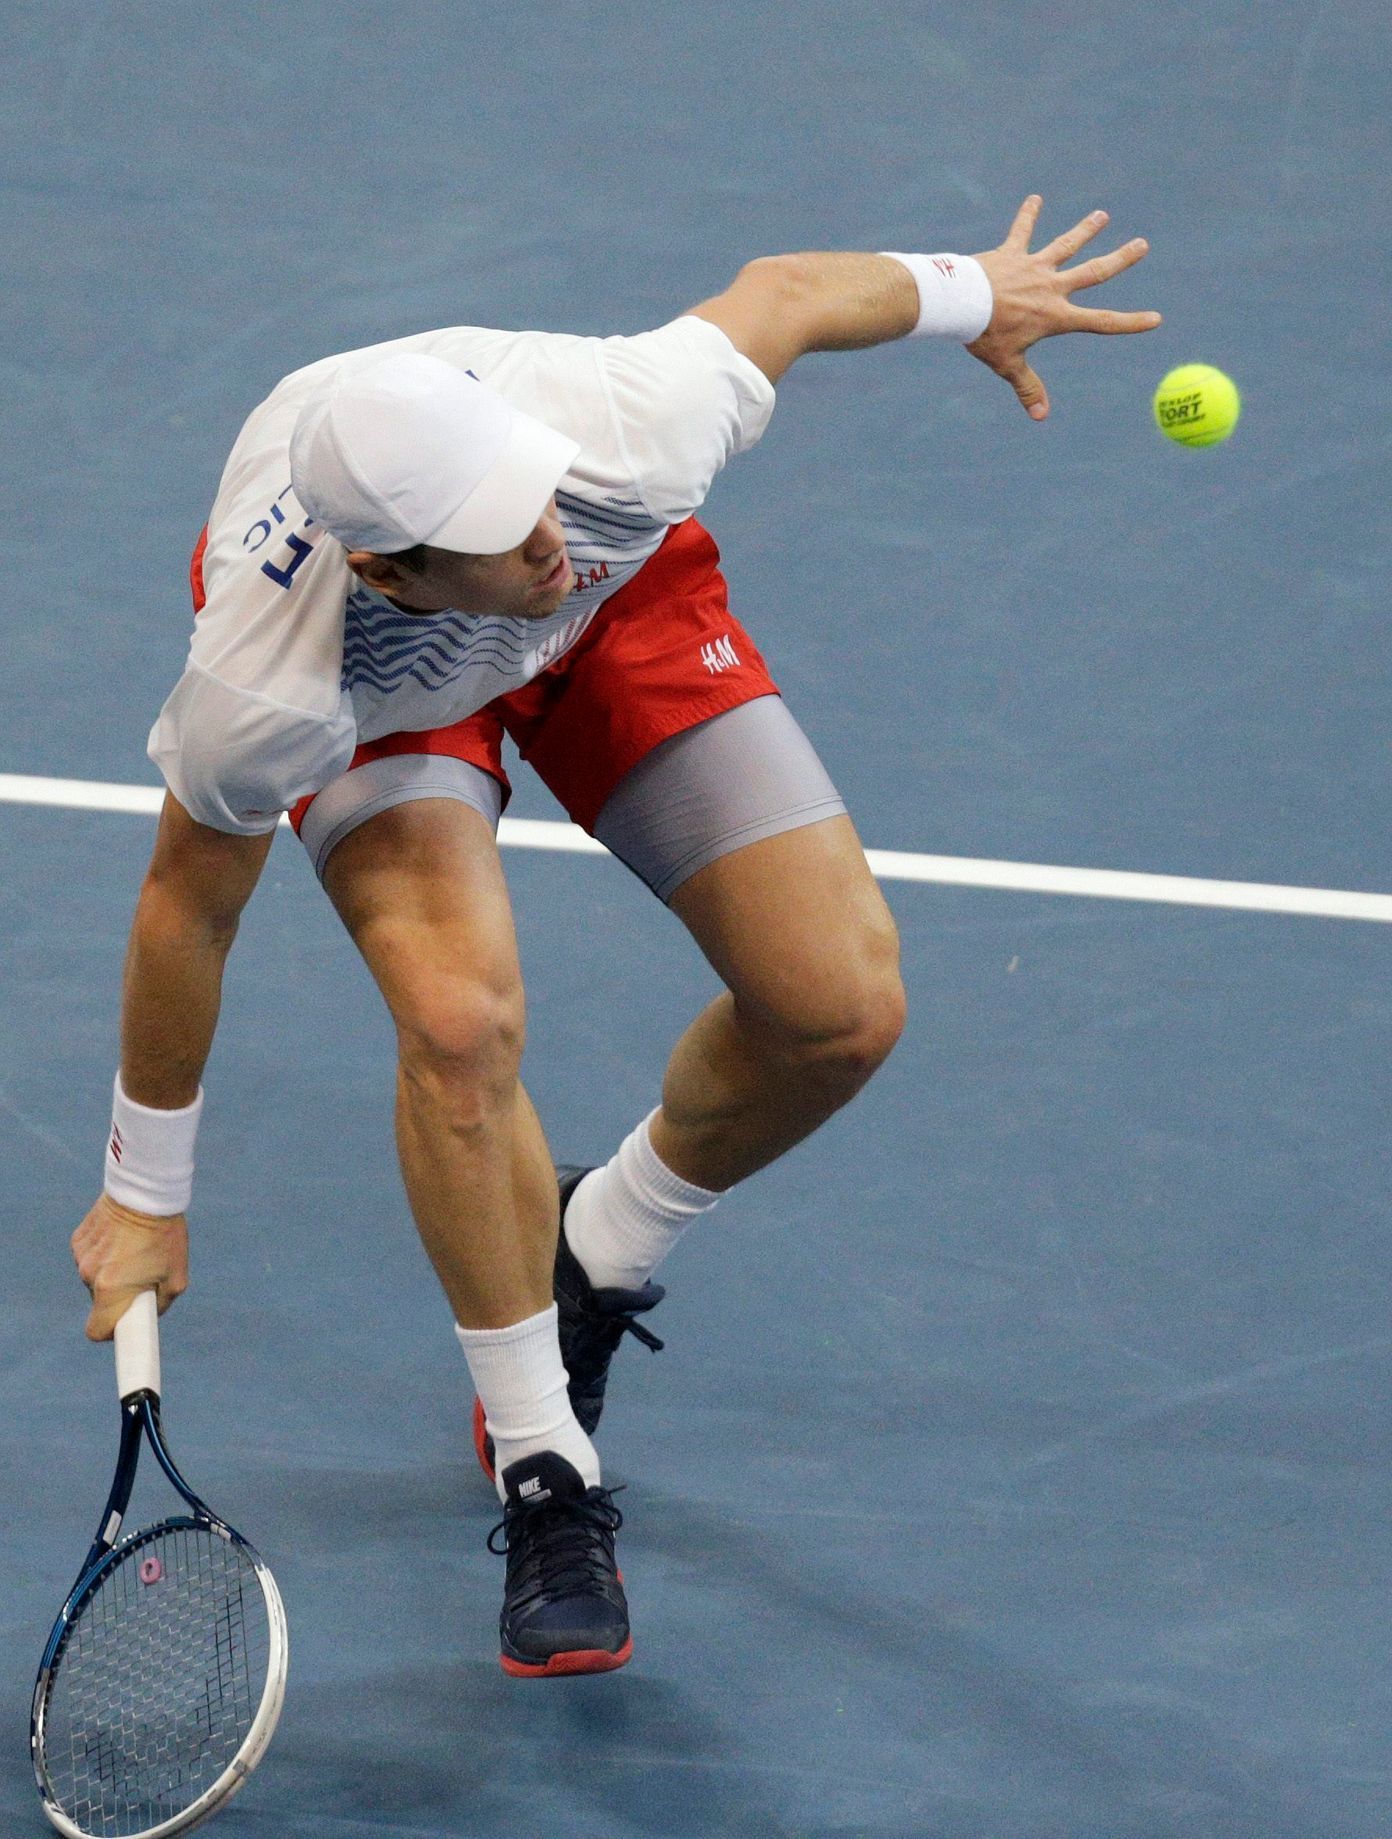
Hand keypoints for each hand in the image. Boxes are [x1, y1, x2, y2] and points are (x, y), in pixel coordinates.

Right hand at [71, 1195, 188, 1340]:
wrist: (146, 1192)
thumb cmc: (165, 1236)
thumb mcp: (176, 1277)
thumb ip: (160, 1304)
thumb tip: (149, 1314)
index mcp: (111, 1290)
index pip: (97, 1331)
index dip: (111, 1333)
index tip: (124, 1328)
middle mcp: (90, 1276)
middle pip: (100, 1301)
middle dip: (119, 1296)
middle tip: (142, 1276)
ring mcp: (81, 1257)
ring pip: (96, 1278)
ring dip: (112, 1272)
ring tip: (135, 1249)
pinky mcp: (78, 1239)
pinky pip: (91, 1257)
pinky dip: (105, 1253)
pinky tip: (121, 1236)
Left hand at [969, 196, 1161, 419]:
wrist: (960, 303)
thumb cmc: (985, 335)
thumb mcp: (1007, 365)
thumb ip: (1027, 388)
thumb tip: (1041, 417)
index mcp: (1056, 316)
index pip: (1101, 322)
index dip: (1130, 322)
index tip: (1156, 318)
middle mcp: (1052, 287)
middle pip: (1094, 272)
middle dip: (1120, 259)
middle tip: (1142, 244)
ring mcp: (1034, 266)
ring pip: (1067, 244)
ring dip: (1086, 230)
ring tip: (1102, 216)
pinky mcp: (1012, 252)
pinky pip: (1022, 231)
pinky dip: (1028, 215)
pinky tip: (1035, 198)